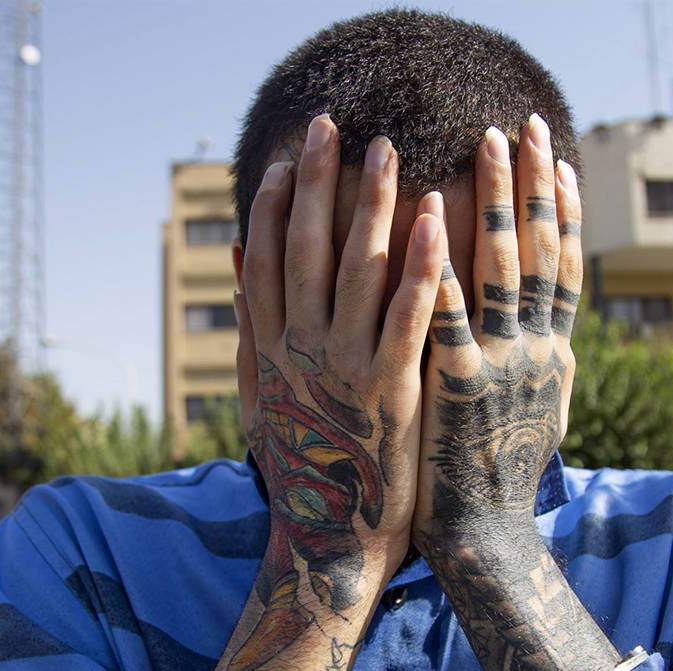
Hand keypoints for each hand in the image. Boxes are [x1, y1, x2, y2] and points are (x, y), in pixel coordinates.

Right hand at [228, 115, 444, 670]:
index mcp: (269, 348)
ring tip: (389, 151)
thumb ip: (249, 331)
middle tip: (332, 125)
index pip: (267, 259)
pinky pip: (410, 316)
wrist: (331, 543)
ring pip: (358, 271)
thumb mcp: (260, 398)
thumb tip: (238, 265)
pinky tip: (434, 220)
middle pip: (307, 249)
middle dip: (320, 182)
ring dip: (372, 205)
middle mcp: (300, 349)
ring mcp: (344, 368)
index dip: (277, 205)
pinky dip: (420, 266)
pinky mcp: (392, 390)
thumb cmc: (302, 468)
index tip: (289, 158)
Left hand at [413, 114, 581, 537]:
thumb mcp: (536, 416)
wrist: (487, 542)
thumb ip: (538, 365)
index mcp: (554, 355)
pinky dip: (444, 261)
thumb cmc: (502, 480)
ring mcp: (501, 365)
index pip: (564, 267)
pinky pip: (448, 312)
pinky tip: (433, 215)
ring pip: (504, 267)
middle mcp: (538, 352)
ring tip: (486, 142)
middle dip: (533, 184)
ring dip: (498, 200)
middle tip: (524, 123)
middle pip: (542, 252)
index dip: (563, 210)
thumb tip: (548, 330)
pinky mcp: (457, 384)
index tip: (558, 157)